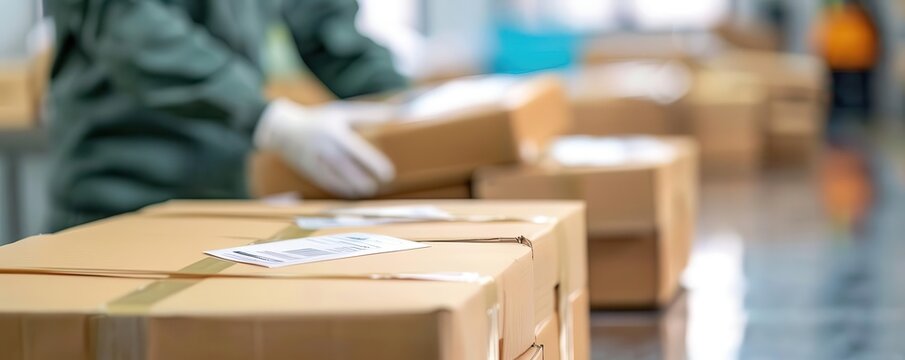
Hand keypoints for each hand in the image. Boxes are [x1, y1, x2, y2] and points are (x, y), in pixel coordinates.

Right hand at [254, 99, 394, 197]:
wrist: (285, 129)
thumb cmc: (321, 119)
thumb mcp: (343, 112)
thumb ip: (369, 114)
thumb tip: (396, 113)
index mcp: (335, 132)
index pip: (358, 151)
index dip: (373, 164)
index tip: (388, 174)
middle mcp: (325, 147)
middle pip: (348, 169)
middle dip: (364, 181)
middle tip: (379, 186)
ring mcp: (315, 161)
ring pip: (337, 180)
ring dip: (354, 188)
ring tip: (368, 191)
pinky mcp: (309, 171)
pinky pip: (327, 184)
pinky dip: (341, 190)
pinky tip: (352, 194)